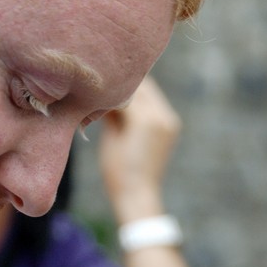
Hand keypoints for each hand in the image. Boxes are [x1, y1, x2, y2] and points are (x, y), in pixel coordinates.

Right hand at [99, 76, 180, 223]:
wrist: (138, 193)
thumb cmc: (117, 170)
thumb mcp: (111, 137)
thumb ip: (111, 111)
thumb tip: (104, 92)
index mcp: (145, 119)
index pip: (127, 89)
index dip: (111, 81)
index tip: (97, 73)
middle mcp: (162, 116)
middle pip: (142, 86)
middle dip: (124, 81)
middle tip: (104, 75)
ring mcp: (168, 120)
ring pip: (149, 93)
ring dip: (133, 89)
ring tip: (112, 86)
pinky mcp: (170, 126)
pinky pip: (154, 105)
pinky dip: (141, 101)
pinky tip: (125, 99)